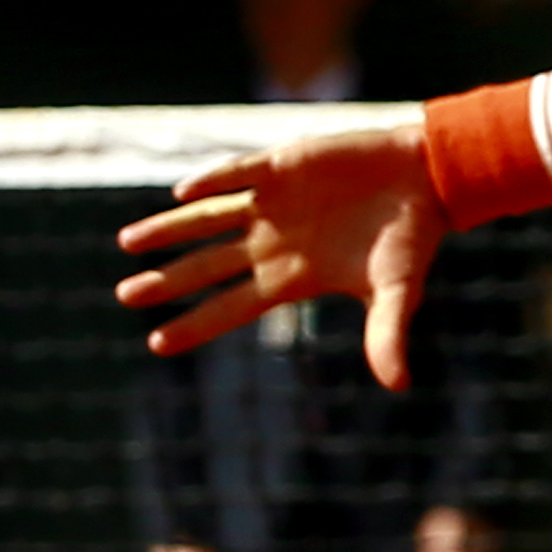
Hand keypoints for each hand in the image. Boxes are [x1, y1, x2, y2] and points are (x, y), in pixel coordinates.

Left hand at [115, 119, 446, 388]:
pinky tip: (183, 193)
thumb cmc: (411, 238)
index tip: (156, 344)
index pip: (233, 306)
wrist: (426, 177)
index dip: (196, 324)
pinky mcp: (283, 164)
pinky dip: (212, 182)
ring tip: (127, 242)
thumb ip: (388, 333)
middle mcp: (273, 242)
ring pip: (207, 219)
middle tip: (125, 296)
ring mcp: (274, 203)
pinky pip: (238, 174)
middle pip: (208, 265)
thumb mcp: (399, 290)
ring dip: (168, 228)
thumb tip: (398, 386)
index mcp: (293, 277)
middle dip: (167, 280)